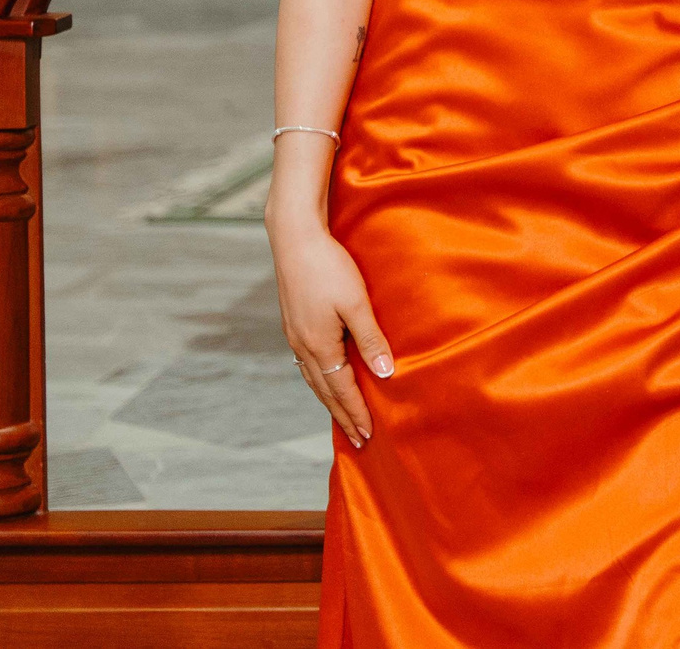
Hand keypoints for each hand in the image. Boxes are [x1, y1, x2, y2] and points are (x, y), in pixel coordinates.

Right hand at [269, 218, 392, 446]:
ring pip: (314, 379)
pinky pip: (309, 364)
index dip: (356, 413)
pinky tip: (327, 378)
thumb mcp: (356, 304)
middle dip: (342, 415)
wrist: (295, 240)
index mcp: (319, 345)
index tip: (368, 436)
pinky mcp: (294, 324)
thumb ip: (371, 340)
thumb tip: (385, 374)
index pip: (342, 390)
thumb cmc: (329, 268)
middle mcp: (303, 346)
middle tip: (358, 439)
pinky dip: (321, 380)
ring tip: (343, 416)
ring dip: (330, 400)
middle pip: (325, 391)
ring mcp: (295, 336)